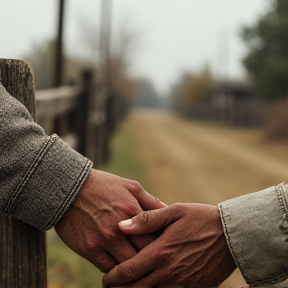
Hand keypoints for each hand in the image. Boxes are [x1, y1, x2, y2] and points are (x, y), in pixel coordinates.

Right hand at [54, 169, 165, 272]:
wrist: (69, 188)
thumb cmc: (104, 186)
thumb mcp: (131, 187)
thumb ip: (151, 201)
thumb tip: (169, 213)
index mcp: (132, 211)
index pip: (156, 237)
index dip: (163, 245)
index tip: (165, 249)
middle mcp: (120, 228)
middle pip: (144, 254)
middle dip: (152, 260)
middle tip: (157, 263)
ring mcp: (103, 240)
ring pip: (128, 266)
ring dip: (136, 269)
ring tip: (142, 270)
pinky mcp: (89, 249)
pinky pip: (109, 269)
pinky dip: (117, 272)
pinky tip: (123, 270)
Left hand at [103, 203, 235, 287]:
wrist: (232, 234)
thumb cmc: (200, 218)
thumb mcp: (174, 211)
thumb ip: (146, 219)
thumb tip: (121, 225)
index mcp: (161, 252)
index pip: (128, 271)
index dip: (112, 277)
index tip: (106, 277)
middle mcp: (168, 272)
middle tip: (112, 285)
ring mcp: (182, 283)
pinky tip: (152, 286)